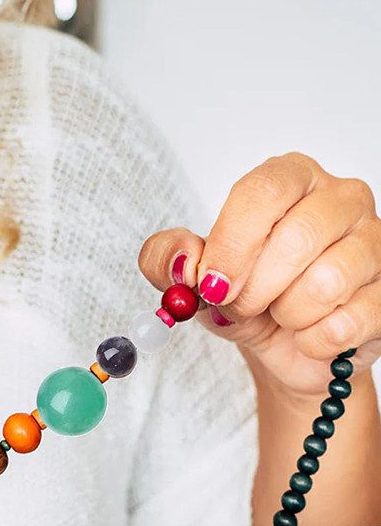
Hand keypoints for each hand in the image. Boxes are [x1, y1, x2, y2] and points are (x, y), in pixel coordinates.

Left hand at [139, 152, 380, 397]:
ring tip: (283, 313)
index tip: (212, 283)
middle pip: (296, 238)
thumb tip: (183, 261)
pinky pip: (344, 324)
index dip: (232, 245)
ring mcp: (374, 243)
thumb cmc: (244, 297)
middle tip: (243, 305)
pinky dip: (313, 341)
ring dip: (287, 315)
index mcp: (290, 180)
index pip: (263, 191)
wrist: (284, 346)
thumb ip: (166, 259)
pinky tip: (310, 332)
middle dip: (255, 289)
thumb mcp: (192, 277)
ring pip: (325, 283)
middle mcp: (340, 200)